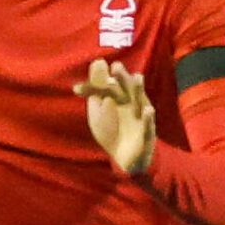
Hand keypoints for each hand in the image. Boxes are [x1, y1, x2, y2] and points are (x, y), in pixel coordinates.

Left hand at [74, 59, 155, 175]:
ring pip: (140, 102)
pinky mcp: (147, 133)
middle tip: (115, 66)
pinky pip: (148, 126)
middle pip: (126, 88)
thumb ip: (94, 96)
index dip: (93, 87)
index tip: (76, 90)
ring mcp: (140, 118)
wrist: (125, 157)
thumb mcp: (98, 114)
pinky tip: (148, 110)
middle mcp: (131, 104)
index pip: (106, 88)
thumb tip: (88, 73)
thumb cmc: (112, 131)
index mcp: (118, 98)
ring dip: (139, 90)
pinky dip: (148, 119)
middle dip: (122, 78)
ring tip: (137, 77)